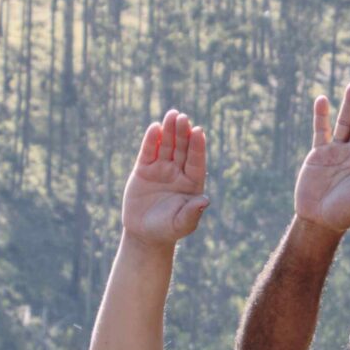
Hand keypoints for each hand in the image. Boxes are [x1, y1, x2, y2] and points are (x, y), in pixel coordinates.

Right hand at [122, 112, 209, 246]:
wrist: (145, 234)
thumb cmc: (168, 230)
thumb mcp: (182, 224)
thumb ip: (193, 212)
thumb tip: (205, 200)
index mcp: (192, 183)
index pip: (196, 161)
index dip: (197, 146)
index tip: (199, 131)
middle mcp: (178, 172)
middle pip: (181, 148)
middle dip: (182, 133)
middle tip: (183, 117)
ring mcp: (161, 169)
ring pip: (166, 146)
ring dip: (169, 130)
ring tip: (172, 114)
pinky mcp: (144, 169)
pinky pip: (149, 152)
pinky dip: (151, 140)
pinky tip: (154, 128)